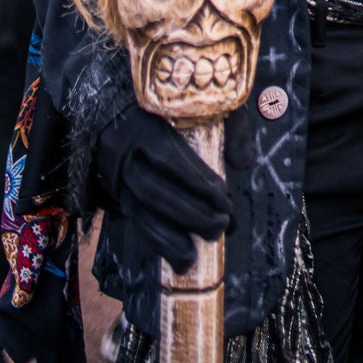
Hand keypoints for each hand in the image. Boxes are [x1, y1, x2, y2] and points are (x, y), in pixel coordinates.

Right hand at [94, 103, 232, 272]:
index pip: (168, 157)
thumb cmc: (178, 107)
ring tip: (197, 254)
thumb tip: (244, 163)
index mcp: (146, 124)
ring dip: (170, 238)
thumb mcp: (208, 103)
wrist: (124, 110)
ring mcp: (118, 176)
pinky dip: (158, 244)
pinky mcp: (118, 194)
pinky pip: (136, 223)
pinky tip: (180, 259)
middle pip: (152, 190)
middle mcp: (125, 152)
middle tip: (222, 224)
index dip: (196, 181)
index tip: (224, 196)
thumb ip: (230, 127)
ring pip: (139, 213)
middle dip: (189, 213)